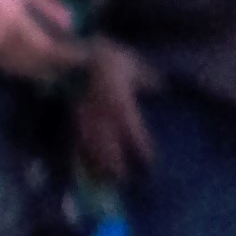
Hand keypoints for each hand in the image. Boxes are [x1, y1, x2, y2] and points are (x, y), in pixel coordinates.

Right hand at [0, 0, 85, 85]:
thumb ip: (49, 5)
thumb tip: (72, 23)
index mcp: (16, 24)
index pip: (49, 49)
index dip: (67, 55)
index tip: (84, 54)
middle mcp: (2, 41)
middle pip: (36, 63)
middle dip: (58, 66)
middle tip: (76, 66)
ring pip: (20, 70)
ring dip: (41, 73)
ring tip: (59, 71)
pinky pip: (3, 68)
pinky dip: (21, 71)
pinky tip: (32, 70)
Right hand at [75, 43, 152, 184]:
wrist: (72, 53)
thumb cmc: (109, 58)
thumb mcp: (135, 65)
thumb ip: (149, 80)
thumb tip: (164, 89)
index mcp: (120, 103)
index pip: (133, 132)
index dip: (141, 149)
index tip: (150, 164)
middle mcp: (101, 115)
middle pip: (109, 146)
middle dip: (116, 166)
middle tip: (124, 183)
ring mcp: (84, 117)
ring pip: (91, 146)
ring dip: (97, 165)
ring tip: (104, 181)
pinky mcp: (72, 116)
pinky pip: (77, 139)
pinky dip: (81, 154)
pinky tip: (83, 167)